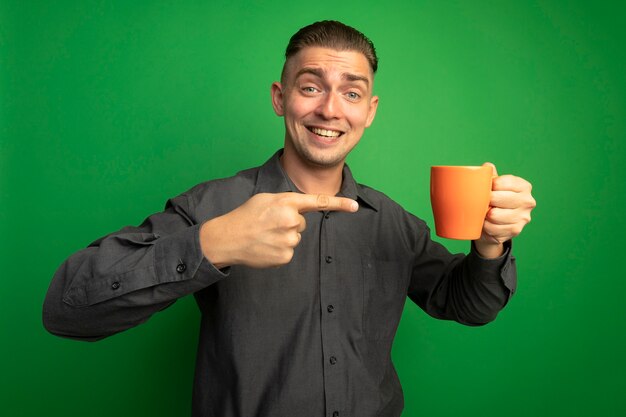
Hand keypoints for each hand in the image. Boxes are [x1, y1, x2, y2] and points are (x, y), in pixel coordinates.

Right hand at [200, 193, 358, 268]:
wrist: (228, 238)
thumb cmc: (246, 216)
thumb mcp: (266, 199)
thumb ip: (287, 202)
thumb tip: (300, 213)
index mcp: (286, 201)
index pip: (318, 201)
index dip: (339, 203)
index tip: (355, 206)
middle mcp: (291, 220)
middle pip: (302, 222)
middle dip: (289, 223)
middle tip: (268, 224)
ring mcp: (289, 240)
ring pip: (296, 237)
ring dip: (284, 236)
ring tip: (265, 235)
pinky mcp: (285, 256)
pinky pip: (290, 251)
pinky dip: (279, 249)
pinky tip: (266, 247)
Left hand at [474, 163, 535, 257]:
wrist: (495, 225)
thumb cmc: (494, 201)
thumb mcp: (493, 186)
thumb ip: (490, 175)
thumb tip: (487, 166)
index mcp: (524, 186)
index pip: (504, 182)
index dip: (490, 185)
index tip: (486, 188)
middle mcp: (527, 201)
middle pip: (498, 198)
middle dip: (486, 200)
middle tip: (482, 202)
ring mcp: (523, 217)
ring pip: (494, 215)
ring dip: (484, 215)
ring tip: (483, 213)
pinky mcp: (515, 230)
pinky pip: (493, 228)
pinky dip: (486, 226)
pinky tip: (485, 223)